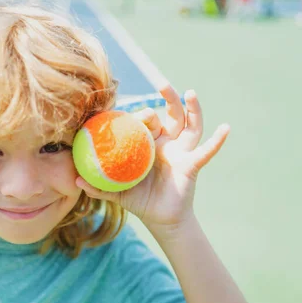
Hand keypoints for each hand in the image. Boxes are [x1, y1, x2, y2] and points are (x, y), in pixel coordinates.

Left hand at [76, 85, 229, 236]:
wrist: (160, 219)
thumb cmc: (140, 200)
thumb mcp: (116, 191)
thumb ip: (97, 186)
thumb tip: (76, 180)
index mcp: (149, 145)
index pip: (148, 121)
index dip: (143, 113)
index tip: (135, 108)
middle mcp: (168, 144)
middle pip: (172, 115)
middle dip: (170, 98)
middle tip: (163, 83)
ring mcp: (182, 152)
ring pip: (191, 124)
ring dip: (193, 108)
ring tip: (191, 93)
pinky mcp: (192, 164)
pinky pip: (207, 151)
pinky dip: (217, 140)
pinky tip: (226, 128)